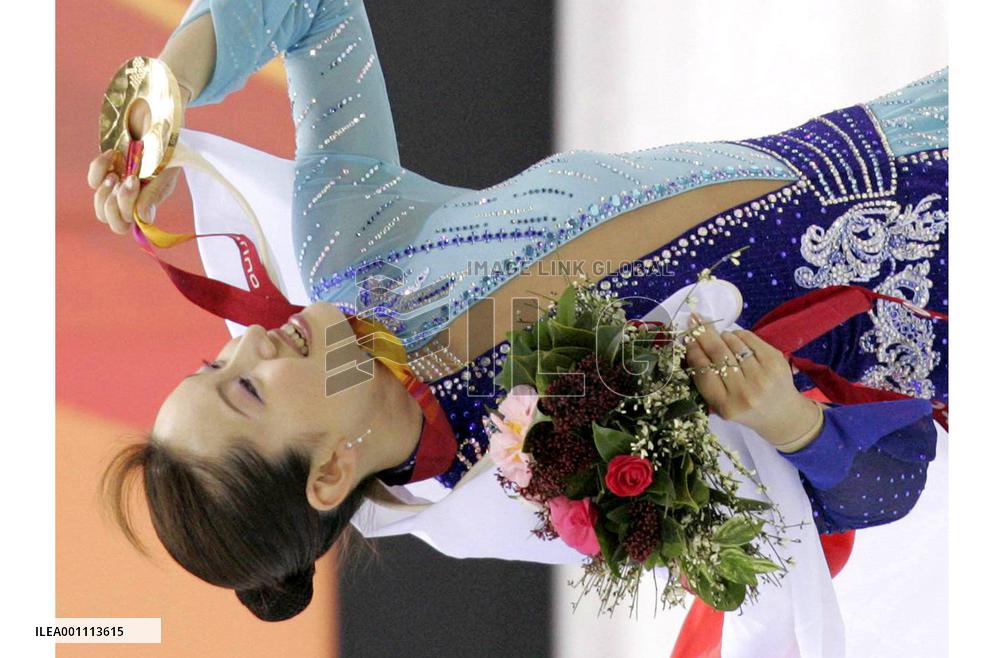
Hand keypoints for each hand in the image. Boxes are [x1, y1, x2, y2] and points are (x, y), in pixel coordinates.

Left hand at [87, 97, 181, 233]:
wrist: (162, 120)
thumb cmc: (171, 147)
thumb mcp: (167, 171)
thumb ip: (155, 194)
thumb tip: (142, 219)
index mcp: (150, 204)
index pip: (131, 225)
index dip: (126, 212)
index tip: (134, 183)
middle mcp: (133, 200)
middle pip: (115, 223)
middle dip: (115, 206)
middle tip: (124, 183)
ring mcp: (118, 187)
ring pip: (101, 208)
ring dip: (104, 194)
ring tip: (115, 175)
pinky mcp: (106, 171)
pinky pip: (93, 180)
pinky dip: (98, 168)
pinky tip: (112, 154)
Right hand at [684, 312, 821, 447]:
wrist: (783, 415)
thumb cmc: (746, 409)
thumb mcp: (722, 405)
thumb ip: (707, 381)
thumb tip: (692, 344)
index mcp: (727, 406)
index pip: (704, 371)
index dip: (694, 351)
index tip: (687, 338)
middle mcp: (745, 392)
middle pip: (718, 353)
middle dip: (703, 334)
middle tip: (694, 319)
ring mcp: (762, 376)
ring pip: (733, 343)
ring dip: (721, 335)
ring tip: (716, 334)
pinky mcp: (776, 362)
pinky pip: (750, 339)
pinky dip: (738, 334)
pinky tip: (734, 338)